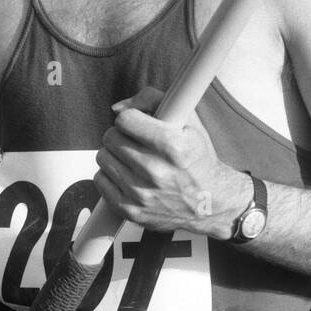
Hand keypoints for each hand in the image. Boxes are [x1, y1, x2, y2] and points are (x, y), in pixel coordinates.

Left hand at [94, 86, 252, 238]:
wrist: (210, 203)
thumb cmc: (198, 159)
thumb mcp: (189, 121)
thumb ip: (153, 100)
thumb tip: (117, 108)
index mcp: (172, 146)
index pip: (125, 120)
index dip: (131, 118)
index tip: (138, 123)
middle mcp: (155, 171)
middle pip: (111, 137)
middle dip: (122, 135)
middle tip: (136, 141)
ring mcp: (141, 194)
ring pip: (103, 158)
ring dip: (115, 155)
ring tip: (134, 159)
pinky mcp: (130, 211)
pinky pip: (100, 181)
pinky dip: (111, 176)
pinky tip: (129, 176)